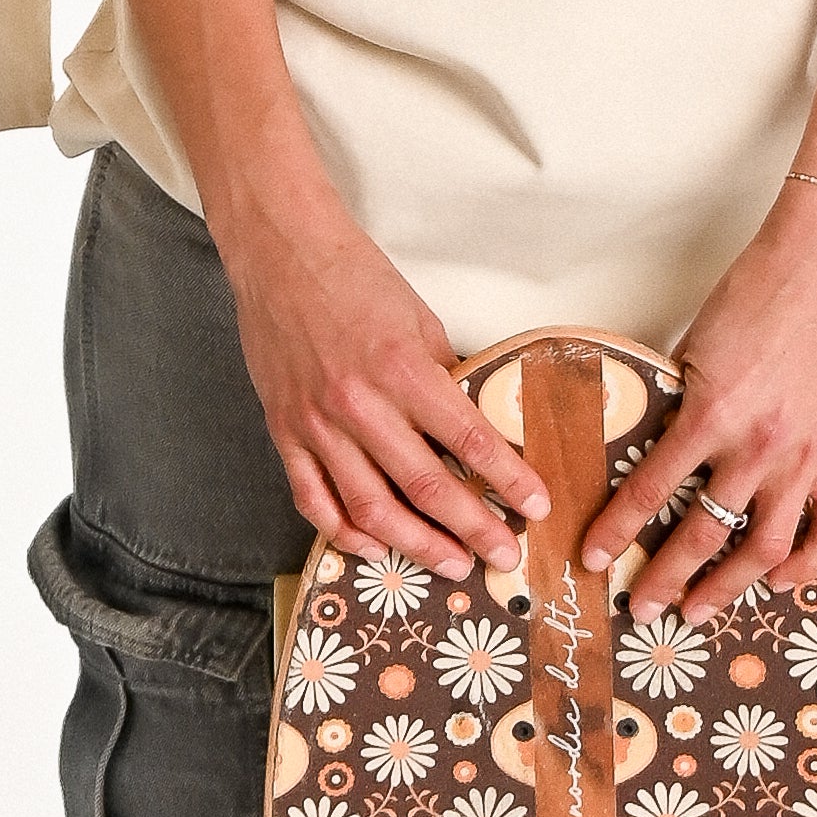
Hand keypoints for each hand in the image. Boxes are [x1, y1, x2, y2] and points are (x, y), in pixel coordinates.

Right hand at [217, 185, 549, 578]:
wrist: (281, 252)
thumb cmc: (355, 277)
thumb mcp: (419, 319)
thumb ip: (444, 377)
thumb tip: (474, 424)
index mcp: (402, 369)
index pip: (469, 441)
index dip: (508, 481)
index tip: (535, 508)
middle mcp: (359, 404)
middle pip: (426, 487)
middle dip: (473, 529)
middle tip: (504, 556)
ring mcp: (316, 424)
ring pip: (371, 507)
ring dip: (417, 544)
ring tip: (452, 564)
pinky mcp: (284, 432)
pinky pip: (314, 499)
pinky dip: (345, 532)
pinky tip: (376, 546)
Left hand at [585, 197, 816, 612]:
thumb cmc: (754, 298)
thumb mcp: (694, 350)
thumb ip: (680, 406)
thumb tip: (653, 449)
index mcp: (709, 416)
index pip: (649, 491)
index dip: (617, 532)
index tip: (593, 559)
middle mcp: (757, 448)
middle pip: (703, 536)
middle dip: (666, 581)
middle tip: (643, 609)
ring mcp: (805, 459)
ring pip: (763, 549)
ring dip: (728, 588)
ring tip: (700, 611)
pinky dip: (806, 565)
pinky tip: (780, 581)